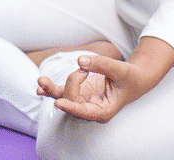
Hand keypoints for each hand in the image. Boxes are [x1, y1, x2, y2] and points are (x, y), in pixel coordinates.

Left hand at [36, 53, 150, 123]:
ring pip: (64, 97)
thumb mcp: (119, 69)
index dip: (71, 107)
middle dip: (72, 82)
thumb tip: (80, 61)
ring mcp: (84, 100)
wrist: (132, 79)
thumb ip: (101, 65)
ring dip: (52, 90)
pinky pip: (64, 92)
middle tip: (84, 69)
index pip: (84, 111)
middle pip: (73, 99)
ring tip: (41, 81)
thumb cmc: (129, 77)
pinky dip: (52, 89)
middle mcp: (91, 108)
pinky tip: (40, 88)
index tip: (59, 103)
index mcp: (103, 110)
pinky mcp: (80, 92)